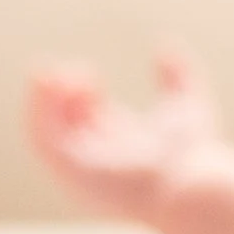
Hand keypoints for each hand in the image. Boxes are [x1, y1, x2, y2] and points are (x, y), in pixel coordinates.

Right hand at [25, 44, 224, 222]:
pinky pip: (41, 138)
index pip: (86, 116)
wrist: (188, 188)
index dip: (81, 90)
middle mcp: (96, 162)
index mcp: (120, 148)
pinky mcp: (69, 173)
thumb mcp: (187, 104)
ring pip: (47, 131)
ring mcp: (80, 170)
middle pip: (65, 122)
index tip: (89, 72)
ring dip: (44, 99)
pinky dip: (40, 110)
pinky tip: (49, 84)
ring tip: (52, 73)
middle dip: (59, 93)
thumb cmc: (193, 155)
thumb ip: (178, 75)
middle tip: (67, 70)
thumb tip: (165, 45)